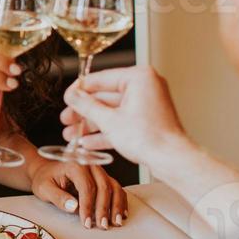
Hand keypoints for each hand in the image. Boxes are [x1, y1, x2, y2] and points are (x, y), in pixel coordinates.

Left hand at [28, 157, 127, 228]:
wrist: (46, 170)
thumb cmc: (44, 179)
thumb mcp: (44, 188)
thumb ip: (58, 197)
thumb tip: (74, 207)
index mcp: (75, 164)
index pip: (86, 186)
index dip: (88, 206)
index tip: (86, 222)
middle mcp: (90, 164)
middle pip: (103, 186)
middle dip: (104, 208)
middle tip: (102, 226)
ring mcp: (98, 170)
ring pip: (113, 187)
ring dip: (116, 206)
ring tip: (116, 222)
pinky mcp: (103, 177)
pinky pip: (116, 188)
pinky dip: (120, 201)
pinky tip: (122, 214)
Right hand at [59, 66, 191, 169]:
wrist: (172, 160)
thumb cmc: (150, 138)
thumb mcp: (109, 120)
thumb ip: (87, 105)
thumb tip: (72, 95)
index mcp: (138, 78)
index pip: (101, 79)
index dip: (80, 90)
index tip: (66, 98)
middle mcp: (145, 87)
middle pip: (105, 97)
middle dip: (84, 112)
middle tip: (67, 119)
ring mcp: (146, 104)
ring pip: (112, 111)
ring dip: (91, 124)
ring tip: (72, 135)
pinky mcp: (147, 120)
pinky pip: (121, 121)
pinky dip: (105, 131)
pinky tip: (88, 142)